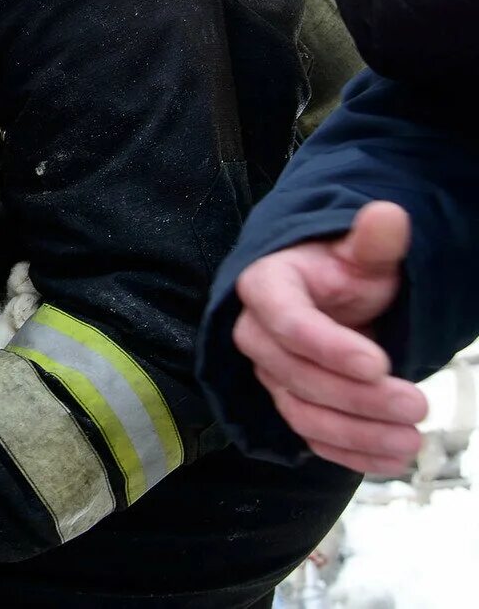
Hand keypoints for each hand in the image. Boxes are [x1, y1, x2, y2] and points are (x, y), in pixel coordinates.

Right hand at [232, 202, 428, 474]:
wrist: (331, 296)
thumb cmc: (343, 270)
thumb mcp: (362, 253)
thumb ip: (373, 241)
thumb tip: (387, 215)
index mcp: (266, 286)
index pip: (285, 319)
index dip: (327, 346)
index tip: (378, 363)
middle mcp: (256, 334)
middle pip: (293, 373)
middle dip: (355, 396)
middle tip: (416, 403)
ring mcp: (269, 373)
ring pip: (300, 412)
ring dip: (356, 433)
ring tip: (412, 439)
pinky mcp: (288, 403)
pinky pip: (310, 436)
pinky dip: (351, 454)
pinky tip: (392, 459)